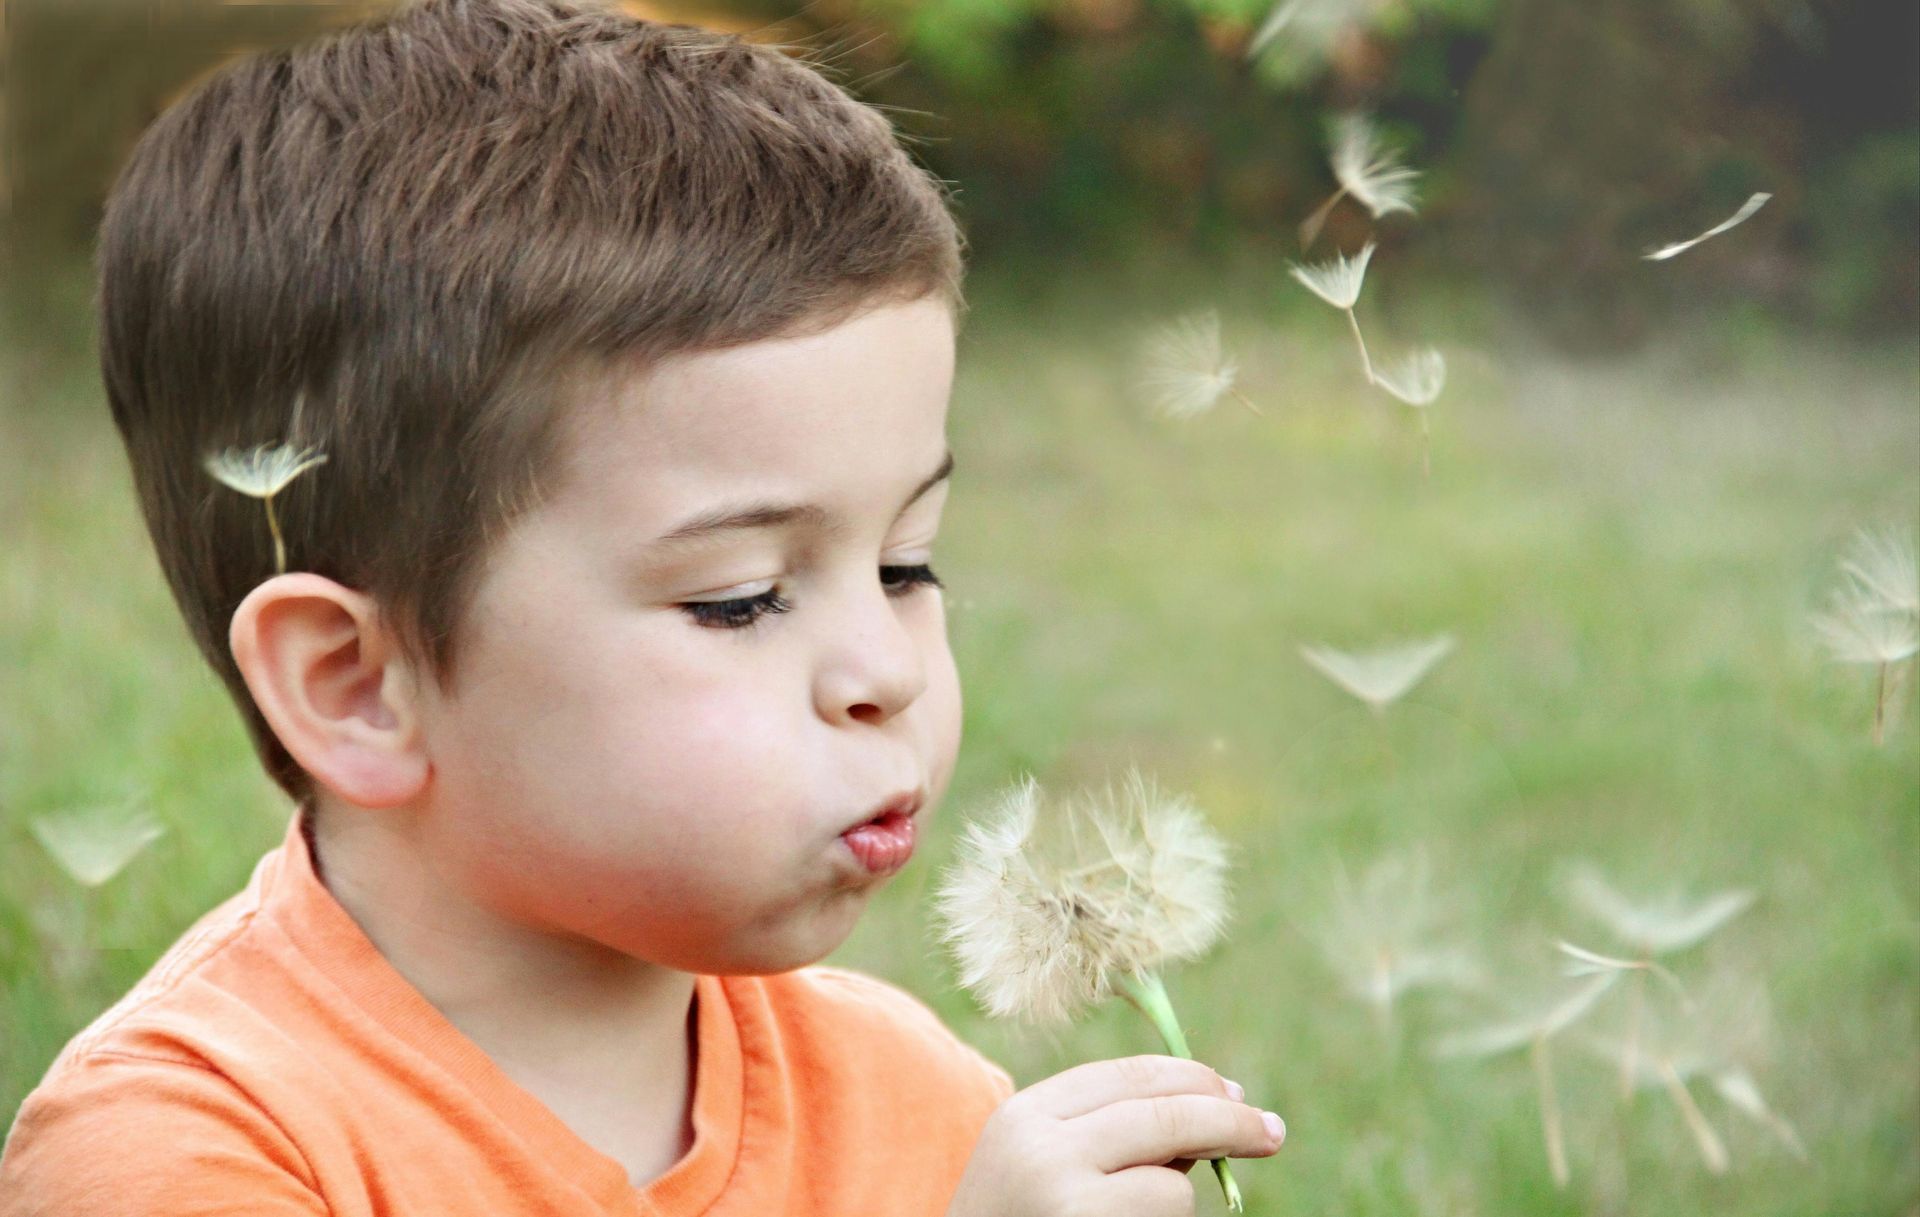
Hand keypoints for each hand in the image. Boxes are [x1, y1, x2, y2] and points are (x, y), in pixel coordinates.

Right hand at [945, 1054, 1285, 1216]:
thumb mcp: (1040, 1163)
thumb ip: (1108, 1132)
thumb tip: (1218, 1107)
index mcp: (1026, 1115)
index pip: (1127, 1076)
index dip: (1192, 1078)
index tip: (1236, 1092)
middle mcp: (1043, 1151)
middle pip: (1163, 1115)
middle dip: (1229, 1119)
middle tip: (1271, 1131)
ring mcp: (1066, 1203)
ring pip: (1172, 1186)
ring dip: (1175, 1203)